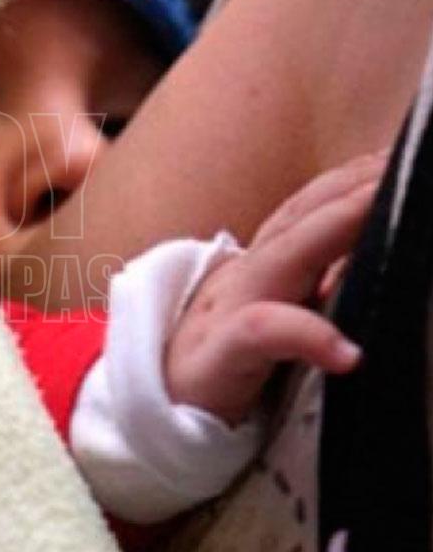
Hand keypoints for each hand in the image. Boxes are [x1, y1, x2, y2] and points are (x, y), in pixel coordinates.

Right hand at [166, 150, 387, 425]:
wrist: (154, 404)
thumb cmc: (221, 360)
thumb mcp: (269, 315)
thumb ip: (311, 287)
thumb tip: (371, 265)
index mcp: (259, 264)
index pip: (306, 209)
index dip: (350, 180)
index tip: (396, 155)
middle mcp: (245, 274)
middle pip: (300, 217)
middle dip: (353, 186)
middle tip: (405, 159)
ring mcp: (230, 307)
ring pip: (284, 256)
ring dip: (335, 226)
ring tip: (386, 209)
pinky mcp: (221, 352)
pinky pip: (264, 334)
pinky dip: (306, 334)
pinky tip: (348, 353)